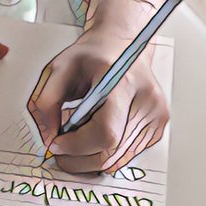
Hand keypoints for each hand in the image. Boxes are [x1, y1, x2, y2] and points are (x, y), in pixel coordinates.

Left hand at [27, 25, 169, 173]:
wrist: (122, 46)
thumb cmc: (93, 55)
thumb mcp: (60, 67)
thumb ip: (47, 101)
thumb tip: (49, 136)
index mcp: (123, 81)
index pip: (106, 131)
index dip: (77, 145)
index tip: (56, 143)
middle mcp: (146, 99)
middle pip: (112, 151)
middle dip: (79, 159)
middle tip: (59, 151)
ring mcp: (156, 115)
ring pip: (118, 159)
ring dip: (90, 158)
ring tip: (75, 138)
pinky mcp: (158, 126)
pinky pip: (126, 155)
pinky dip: (104, 153)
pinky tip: (93, 135)